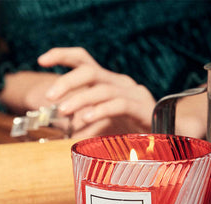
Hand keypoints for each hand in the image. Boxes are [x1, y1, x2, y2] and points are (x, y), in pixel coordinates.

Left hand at [37, 47, 155, 137]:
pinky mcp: (142, 108)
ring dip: (79, 99)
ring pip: (101, 88)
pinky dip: (100, 110)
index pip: (84, 61)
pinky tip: (85, 119)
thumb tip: (65, 130)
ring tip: (63, 111)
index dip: (62, 56)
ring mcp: (133, 93)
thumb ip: (86, 123)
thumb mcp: (104, 126)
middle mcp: (120, 83)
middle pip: (89, 72)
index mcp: (109, 82)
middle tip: (50, 97)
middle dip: (66, 82)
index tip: (41, 59)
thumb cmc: (133, 134)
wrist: (168, 141)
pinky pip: (118, 104)